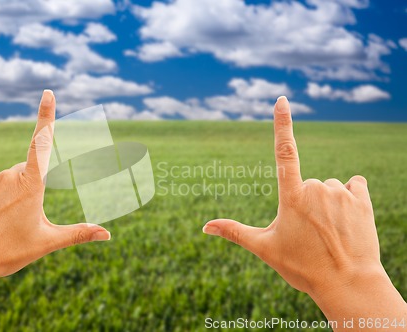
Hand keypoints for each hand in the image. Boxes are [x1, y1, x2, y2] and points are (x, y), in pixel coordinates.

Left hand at [0, 90, 109, 330]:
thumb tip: (108, 234)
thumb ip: (78, 233)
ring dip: (0, 196)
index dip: (46, 116)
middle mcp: (7, 175)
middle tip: (14, 221)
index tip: (47, 93)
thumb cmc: (6, 252)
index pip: (42, 143)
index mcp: (31, 185)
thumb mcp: (46, 242)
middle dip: (23, 191)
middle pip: (22, 175)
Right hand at [203, 96, 405, 329]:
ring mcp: (341, 193)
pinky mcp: (361, 200)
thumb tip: (204, 226)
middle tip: (309, 233)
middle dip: (304, 202)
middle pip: (305, 184)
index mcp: (291, 196)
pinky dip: (349, 197)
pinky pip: (353, 185)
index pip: (284, 150)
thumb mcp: (265, 249)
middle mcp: (316, 188)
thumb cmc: (303, 267)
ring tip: (329, 232)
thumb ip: (234, 231)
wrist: (348, 285)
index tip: (282, 99)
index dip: (282, 123)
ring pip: (328, 188)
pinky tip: (347, 219)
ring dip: (326, 203)